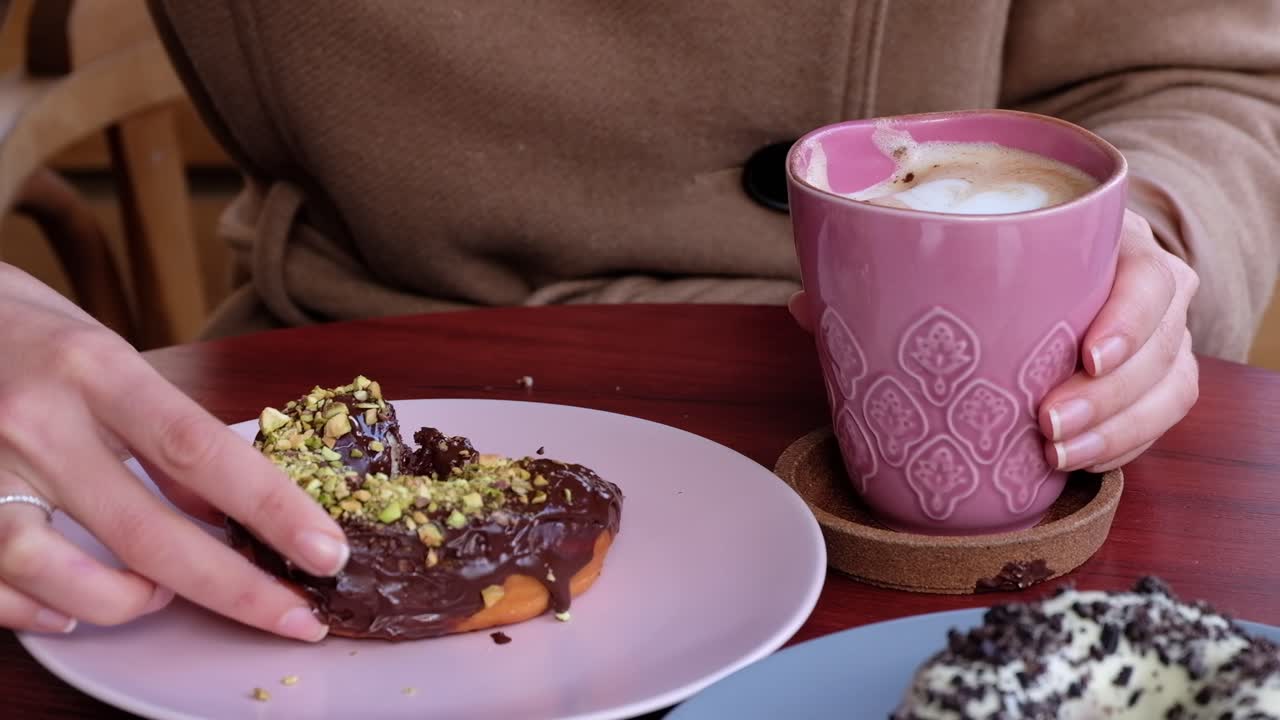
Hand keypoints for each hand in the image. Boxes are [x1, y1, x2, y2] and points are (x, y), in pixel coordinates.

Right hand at [0, 264, 346, 638]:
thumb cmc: (30, 333)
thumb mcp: (110, 358)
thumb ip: (163, 432)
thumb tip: (226, 510)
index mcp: (97, 371)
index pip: (202, 450)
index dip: (271, 510)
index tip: (328, 553)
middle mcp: (38, 422)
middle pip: (146, 532)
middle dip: (232, 589)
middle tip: (294, 617)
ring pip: (58, 574)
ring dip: (127, 602)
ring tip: (157, 595)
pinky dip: (41, 610)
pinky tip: (74, 606)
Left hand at [786, 209, 1199, 471]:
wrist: (1049, 264)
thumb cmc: (1002, 256)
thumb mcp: (961, 248)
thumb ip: (886, 269)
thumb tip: (806, 307)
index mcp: (1110, 241)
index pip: (1149, 274)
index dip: (1131, 317)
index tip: (1085, 355)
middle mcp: (1146, 288)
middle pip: (1165, 345)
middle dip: (1112, 396)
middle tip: (1048, 426)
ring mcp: (1154, 339)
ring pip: (1168, 391)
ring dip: (1117, 431)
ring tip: (1057, 455)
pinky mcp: (1147, 384)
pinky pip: (1156, 423)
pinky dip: (1121, 448)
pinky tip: (1076, 465)